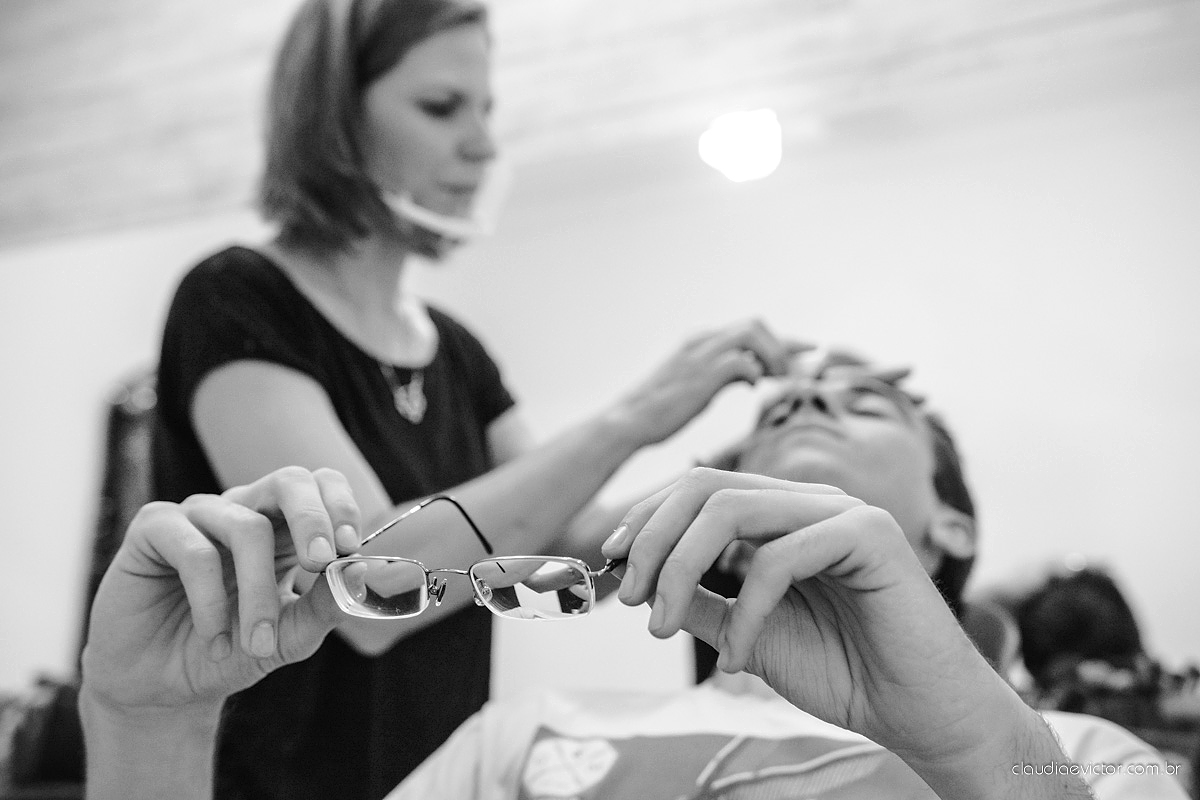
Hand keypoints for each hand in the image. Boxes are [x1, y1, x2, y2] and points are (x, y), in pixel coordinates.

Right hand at [80, 467, 359, 714]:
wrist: (165, 689)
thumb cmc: (233, 653)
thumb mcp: (290, 636)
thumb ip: (326, 606)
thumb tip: (361, 572)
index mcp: (285, 528)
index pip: (321, 486)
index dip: (341, 507)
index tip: (351, 548)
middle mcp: (245, 512)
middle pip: (289, 480)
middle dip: (312, 518)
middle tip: (320, 560)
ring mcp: (198, 516)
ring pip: (246, 528)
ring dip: (258, 592)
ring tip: (257, 644)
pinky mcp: (153, 529)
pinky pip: (194, 551)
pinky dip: (210, 602)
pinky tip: (214, 639)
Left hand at [603, 468, 1014, 764]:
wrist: (920, 714)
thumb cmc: (845, 671)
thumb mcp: (746, 633)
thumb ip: (701, 601)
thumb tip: (641, 582)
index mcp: (783, 515)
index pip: (700, 488)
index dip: (647, 518)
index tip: (612, 564)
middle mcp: (810, 501)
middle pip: (706, 486)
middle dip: (652, 538)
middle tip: (631, 598)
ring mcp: (842, 511)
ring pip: (731, 509)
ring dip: (680, 569)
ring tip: (663, 628)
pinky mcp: (870, 535)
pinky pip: (778, 558)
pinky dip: (742, 611)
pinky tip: (735, 656)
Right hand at [613, 319, 807, 445]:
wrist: (629, 421)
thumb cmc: (660, 411)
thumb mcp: (697, 384)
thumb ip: (724, 373)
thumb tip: (751, 374)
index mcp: (701, 341)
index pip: (750, 330)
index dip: (783, 340)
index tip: (808, 350)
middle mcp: (702, 341)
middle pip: (756, 324)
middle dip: (784, 344)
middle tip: (799, 369)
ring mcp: (701, 354)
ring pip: (752, 334)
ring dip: (773, 355)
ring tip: (780, 379)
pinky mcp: (701, 373)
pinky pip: (742, 361)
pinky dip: (755, 371)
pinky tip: (753, 388)